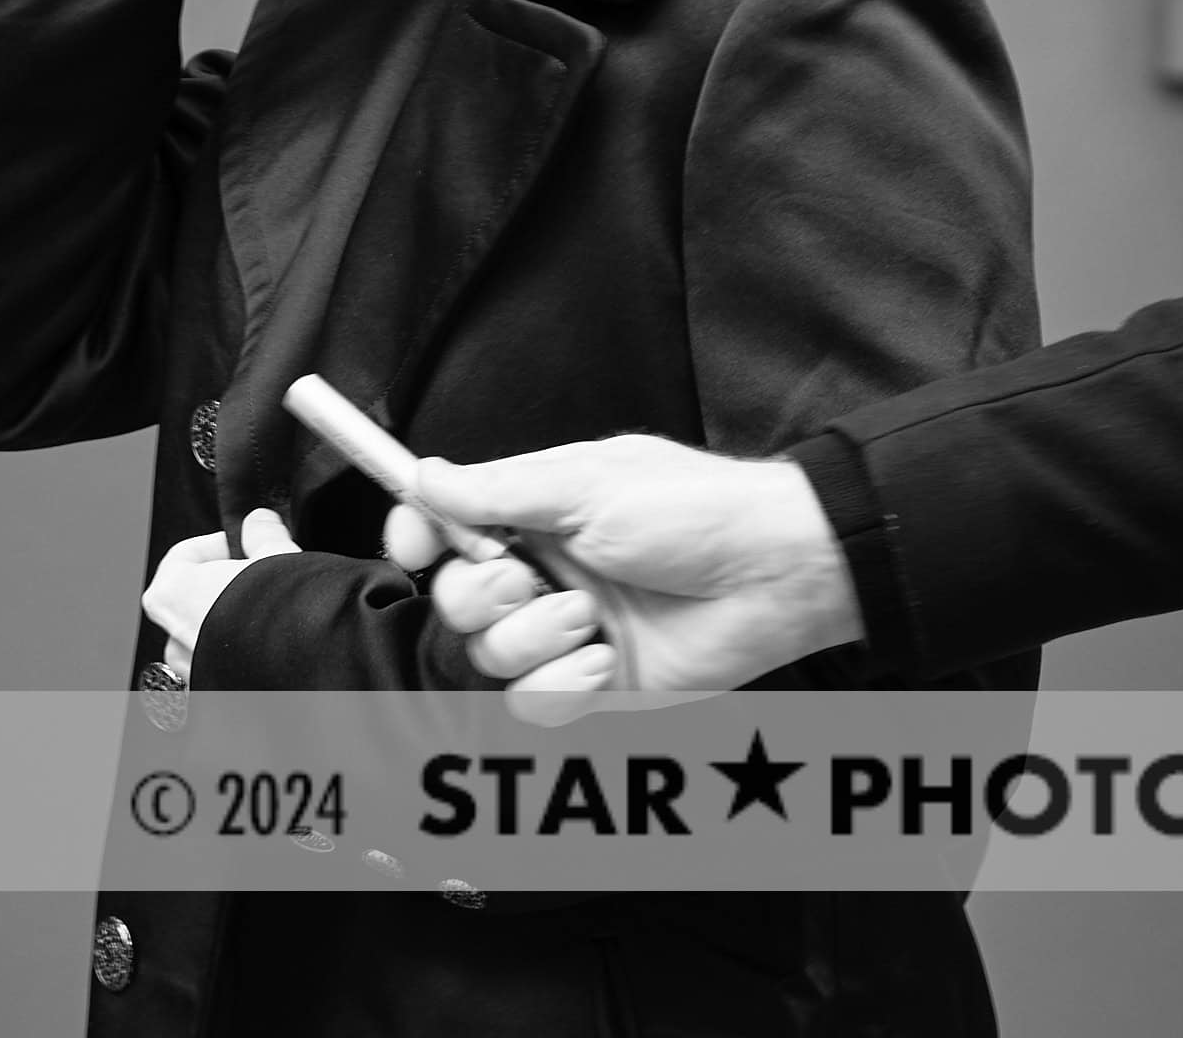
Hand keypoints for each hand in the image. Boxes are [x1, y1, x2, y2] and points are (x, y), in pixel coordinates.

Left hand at [140, 508, 299, 678]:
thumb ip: (261, 533)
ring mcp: (194, 673)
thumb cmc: (278, 614)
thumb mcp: (275, 553)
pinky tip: (274, 644)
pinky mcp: (217, 695)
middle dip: (229, 585)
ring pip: (209, 634)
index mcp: (172, 595)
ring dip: (235, 621)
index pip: (184, 555)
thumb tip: (260, 522)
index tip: (247, 543)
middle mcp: (174, 637)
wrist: (303, 669)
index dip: (219, 543)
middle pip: (195, 596)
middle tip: (264, 577)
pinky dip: (243, 653)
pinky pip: (224, 665)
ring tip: (274, 613)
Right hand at [388, 437, 862, 724]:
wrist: (770, 574)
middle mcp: (541, 575)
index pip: (445, 526)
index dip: (415, 535)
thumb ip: (497, 489)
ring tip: (589, 619)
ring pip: (485, 658)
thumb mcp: (585, 483)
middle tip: (525, 577)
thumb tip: (426, 476)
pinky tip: (603, 662)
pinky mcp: (590, 688)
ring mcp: (564, 635)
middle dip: (477, 594)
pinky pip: (530, 706)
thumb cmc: (694, 510)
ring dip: (531, 639)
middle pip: (451, 600)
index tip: (412, 544)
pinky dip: (560, 687)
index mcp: (534, 515)